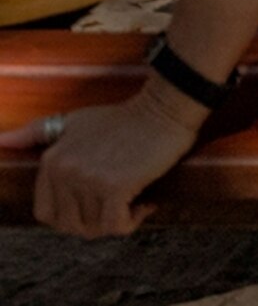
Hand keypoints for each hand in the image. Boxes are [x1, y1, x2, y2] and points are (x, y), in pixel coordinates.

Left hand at [2, 87, 204, 237]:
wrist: (164, 106)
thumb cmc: (122, 117)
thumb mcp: (74, 121)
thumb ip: (35, 133)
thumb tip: (0, 141)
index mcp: (51, 161)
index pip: (46, 214)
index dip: (72, 216)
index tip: (97, 204)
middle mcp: (64, 172)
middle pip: (71, 225)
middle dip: (96, 222)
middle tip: (120, 206)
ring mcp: (88, 180)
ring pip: (95, 227)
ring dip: (117, 222)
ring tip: (134, 203)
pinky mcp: (115, 186)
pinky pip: (116, 225)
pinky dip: (132, 221)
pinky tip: (146, 204)